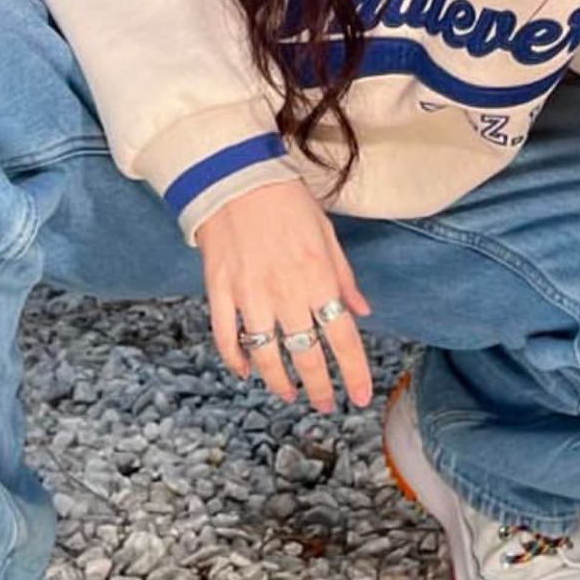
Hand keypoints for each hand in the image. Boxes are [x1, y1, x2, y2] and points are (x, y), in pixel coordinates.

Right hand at [195, 179, 374, 412]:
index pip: (343, 338)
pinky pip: (226, 338)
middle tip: (324, 404)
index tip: (360, 396)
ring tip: (288, 393)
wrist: (235, 175)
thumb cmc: (286, 199)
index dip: (354, 373)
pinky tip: (247, 370)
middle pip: (306, 356)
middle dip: (318, 387)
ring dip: (279, 381)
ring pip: (266, 356)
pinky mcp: (219, 291)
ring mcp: (249, 295)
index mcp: (318, 277)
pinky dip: (236, 360)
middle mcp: (286, 292)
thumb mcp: (326, 232)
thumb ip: (344, 276)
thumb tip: (361, 311)